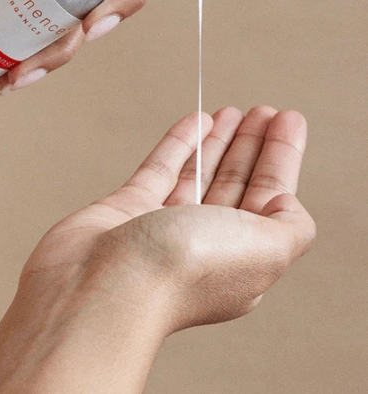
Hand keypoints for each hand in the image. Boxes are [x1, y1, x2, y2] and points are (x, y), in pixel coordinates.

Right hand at [0, 107, 314, 393]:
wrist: (104, 285)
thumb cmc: (183, 272)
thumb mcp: (266, 250)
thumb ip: (291, 226)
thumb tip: (286, 202)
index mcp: (243, 258)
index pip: (271, 196)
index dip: (281, 156)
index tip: (287, 119)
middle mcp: (205, 244)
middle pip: (236, 183)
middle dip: (252, 145)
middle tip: (262, 111)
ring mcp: (163, 227)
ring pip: (198, 173)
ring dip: (219, 141)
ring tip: (231, 112)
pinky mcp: (128, 210)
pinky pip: (160, 168)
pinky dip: (180, 143)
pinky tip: (196, 120)